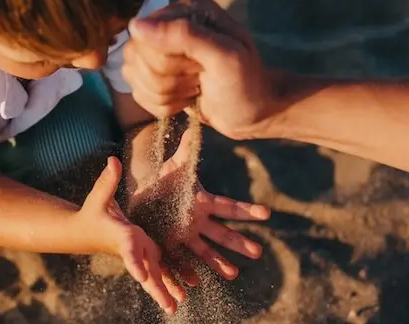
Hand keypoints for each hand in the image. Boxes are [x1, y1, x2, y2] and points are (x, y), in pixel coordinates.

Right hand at [75, 157, 184, 314]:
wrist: (83, 231)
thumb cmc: (92, 212)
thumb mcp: (99, 196)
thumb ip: (107, 180)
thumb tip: (112, 160)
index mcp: (122, 235)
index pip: (129, 250)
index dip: (136, 262)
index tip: (142, 276)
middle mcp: (132, 248)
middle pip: (145, 270)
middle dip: (156, 287)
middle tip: (169, 305)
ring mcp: (138, 253)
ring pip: (153, 275)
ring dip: (165, 290)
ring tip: (176, 306)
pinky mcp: (143, 254)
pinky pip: (157, 271)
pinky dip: (166, 284)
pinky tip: (179, 296)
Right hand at [122, 0, 278, 139]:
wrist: (254, 113)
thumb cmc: (246, 84)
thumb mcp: (224, 57)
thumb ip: (185, 35)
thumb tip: (137, 26)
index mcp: (187, 9)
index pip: (146, 37)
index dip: (168, 62)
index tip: (199, 68)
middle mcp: (169, 23)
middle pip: (137, 57)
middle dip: (168, 80)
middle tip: (199, 80)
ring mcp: (159, 48)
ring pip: (133, 75)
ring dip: (166, 94)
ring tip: (195, 89)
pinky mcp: (155, 73)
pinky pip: (137, 92)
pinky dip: (162, 104)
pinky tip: (186, 99)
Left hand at [130, 131, 271, 279]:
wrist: (142, 197)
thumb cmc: (163, 181)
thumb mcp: (175, 166)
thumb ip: (187, 150)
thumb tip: (195, 124)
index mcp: (203, 203)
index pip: (229, 207)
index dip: (247, 210)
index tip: (267, 214)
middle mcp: (199, 222)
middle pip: (222, 234)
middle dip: (239, 243)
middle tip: (258, 252)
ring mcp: (186, 236)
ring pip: (205, 251)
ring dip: (219, 263)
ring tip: (233, 274)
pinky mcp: (170, 246)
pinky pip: (181, 261)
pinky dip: (187, 272)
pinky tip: (194, 283)